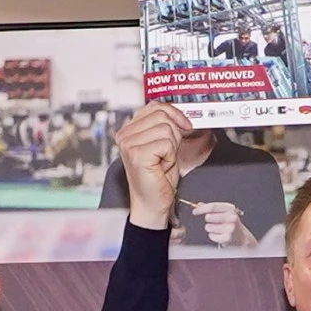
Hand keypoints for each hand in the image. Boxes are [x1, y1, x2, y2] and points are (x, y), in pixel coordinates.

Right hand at [115, 102, 190, 230]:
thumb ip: (166, 126)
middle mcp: (125, 135)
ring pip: (166, 129)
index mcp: (129, 129)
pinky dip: (171, 156)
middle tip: (168, 153)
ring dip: (172, 148)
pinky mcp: (137, 154)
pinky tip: (162, 167)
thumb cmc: (158, 178)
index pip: (155, 106)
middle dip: (174, 134)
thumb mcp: (164, 145)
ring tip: (163, 161)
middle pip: (162, 115)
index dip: (174, 113)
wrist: (153, 203)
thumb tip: (180, 114)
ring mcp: (129, 144)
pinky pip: (167, 143)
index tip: (185, 124)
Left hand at [193, 200, 252, 247]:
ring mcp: (230, 228)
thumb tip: (199, 205)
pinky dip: (213, 236)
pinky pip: (211, 236)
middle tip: (214, 222)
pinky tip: (219, 234)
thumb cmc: (230, 223)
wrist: (241, 237)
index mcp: (230, 208)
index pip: (212, 207)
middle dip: (208, 220)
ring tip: (218, 229)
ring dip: (210, 228)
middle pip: (208, 217)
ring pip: (208, 227)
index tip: (194, 211)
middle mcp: (231, 217)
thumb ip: (212, 208)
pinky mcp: (227, 238)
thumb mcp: (224, 212)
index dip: (201, 209)